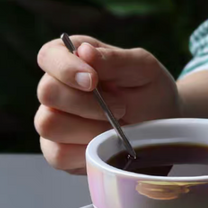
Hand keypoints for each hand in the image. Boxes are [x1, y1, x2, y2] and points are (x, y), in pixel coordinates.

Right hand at [35, 35, 179, 173]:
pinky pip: (58, 155)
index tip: (93, 80)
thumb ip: (115, 60)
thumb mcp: (144, 70)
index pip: (48, 56)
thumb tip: (84, 52)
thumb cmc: (150, 93)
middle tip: (120, 108)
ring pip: (48, 125)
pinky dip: (86, 152)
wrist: (160, 130)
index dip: (65, 68)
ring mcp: (53, 122)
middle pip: (47, 92)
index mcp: (72, 60)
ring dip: (89, 129)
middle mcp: (56, 90)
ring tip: (115, 129)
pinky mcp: (58, 152)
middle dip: (87, 104)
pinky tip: (105, 145)